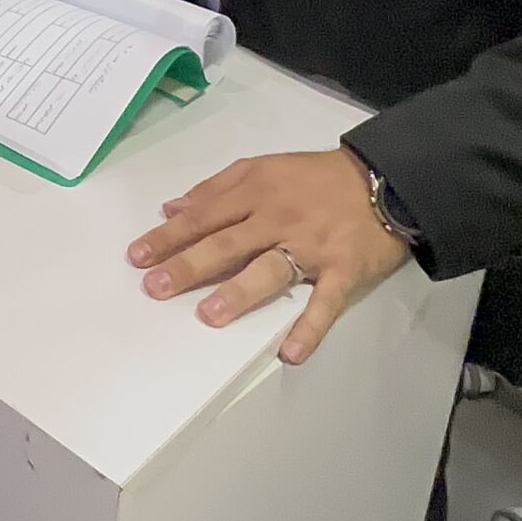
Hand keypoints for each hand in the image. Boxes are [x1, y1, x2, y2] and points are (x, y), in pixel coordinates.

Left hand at [128, 148, 411, 365]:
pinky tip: (290, 352)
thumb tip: (171, 208)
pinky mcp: (344, 269)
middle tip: (155, 287)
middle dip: (189, 265)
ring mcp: (311, 245)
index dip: (170, 236)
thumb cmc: (315, 178)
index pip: (204, 216)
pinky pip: (325, 301)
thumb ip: (215, 188)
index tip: (137, 256)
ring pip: (270, 268)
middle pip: (227, 243)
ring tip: (209, 315)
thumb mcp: (263, 168)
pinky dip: (311, 327)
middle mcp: (277, 217)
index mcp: (256, 191)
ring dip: (240, 292)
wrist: (384, 180)